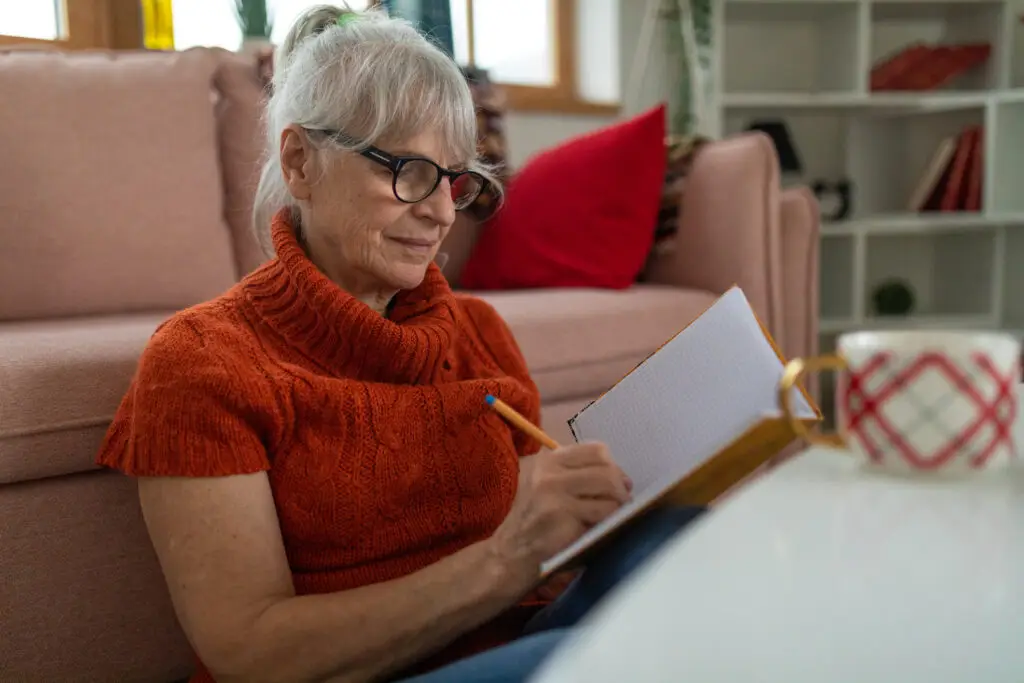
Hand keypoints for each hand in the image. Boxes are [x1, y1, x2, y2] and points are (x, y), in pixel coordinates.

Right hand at [490, 442, 631, 588]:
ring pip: (610, 491)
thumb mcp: (547, 488)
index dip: (612, 467)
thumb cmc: (534, 523)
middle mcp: (549, 473)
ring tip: (610, 519)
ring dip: (617, 507)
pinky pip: (604, 514)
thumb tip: (624, 480)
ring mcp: (555, 494)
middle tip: (621, 505)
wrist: (509, 555)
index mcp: (547, 461)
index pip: (596, 450)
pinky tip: (598, 531)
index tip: (616, 484)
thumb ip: (578, 476)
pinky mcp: (564, 517)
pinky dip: (610, 523)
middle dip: (620, 489)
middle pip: (607, 471)